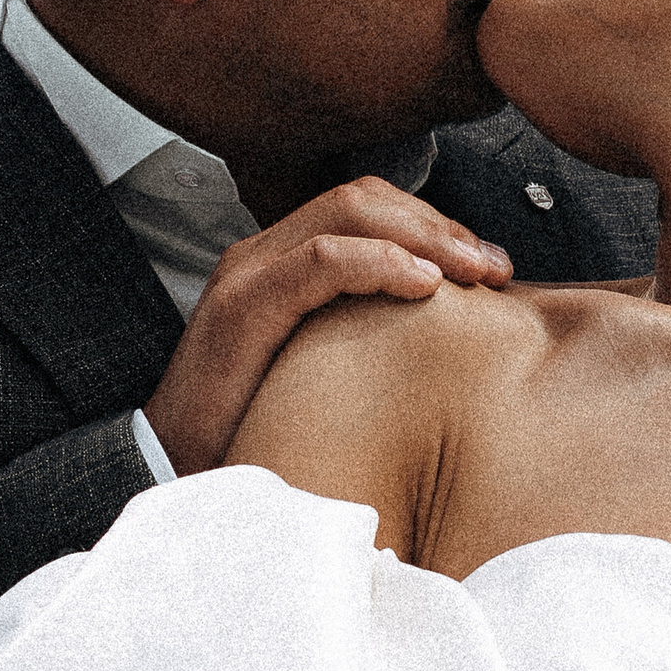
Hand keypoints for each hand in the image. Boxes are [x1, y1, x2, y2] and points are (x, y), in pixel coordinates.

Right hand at [143, 183, 513, 474]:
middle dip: (442, 225)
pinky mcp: (241, 308)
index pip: (369, 209)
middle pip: (365, 198)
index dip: (436, 226)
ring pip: (347, 213)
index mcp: (284, 262)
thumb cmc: (254, 433)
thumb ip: (367, 340)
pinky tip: (424, 286)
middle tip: (497, 268)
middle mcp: (264, 254)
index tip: (491, 268)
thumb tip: (451, 344)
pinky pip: (318, 261)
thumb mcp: (325, 373)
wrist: (172, 473)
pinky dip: (379, 263)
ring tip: (475, 271)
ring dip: (425, 236)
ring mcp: (249, 274)